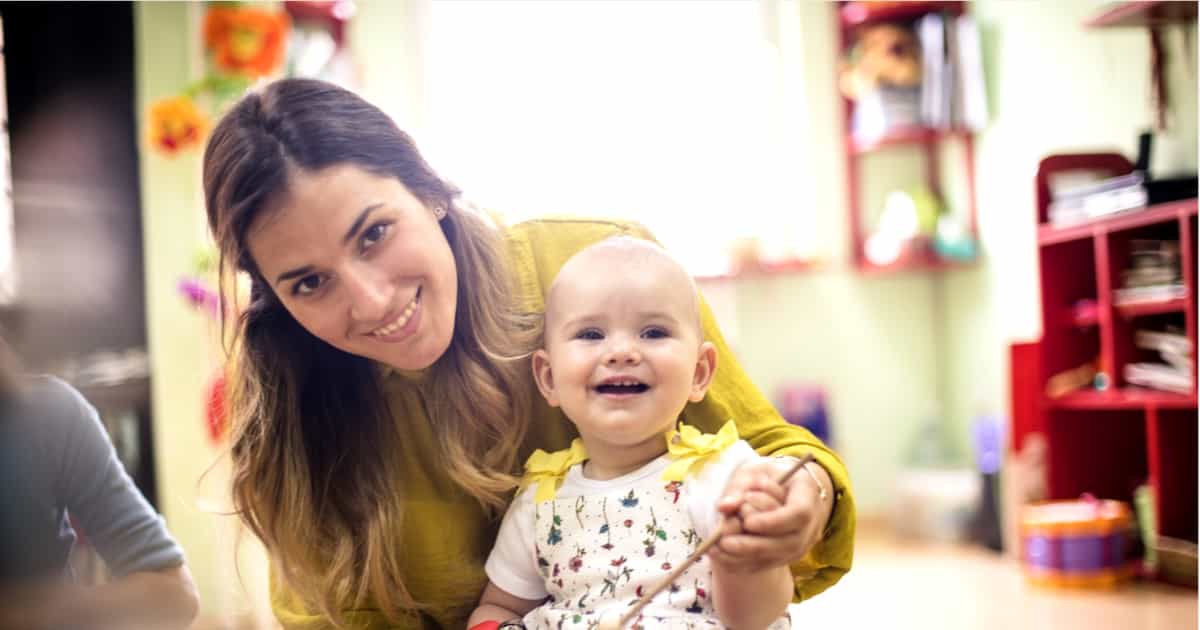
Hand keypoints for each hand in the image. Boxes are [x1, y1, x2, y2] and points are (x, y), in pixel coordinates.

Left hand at [710, 457, 832, 572]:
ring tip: (716, 550)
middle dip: (754, 545)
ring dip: (745, 557)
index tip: (747, 522)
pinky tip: (720, 557)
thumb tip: (724, 507)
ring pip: (778, 558)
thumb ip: (739, 487)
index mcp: (808, 494)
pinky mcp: (788, 556)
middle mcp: (811, 524)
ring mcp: (802, 543)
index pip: (799, 513)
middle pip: (789, 543)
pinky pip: (768, 565)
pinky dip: (743, 563)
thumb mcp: (754, 472)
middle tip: (724, 542)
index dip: (774, 521)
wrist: (785, 489)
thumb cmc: (768, 476)